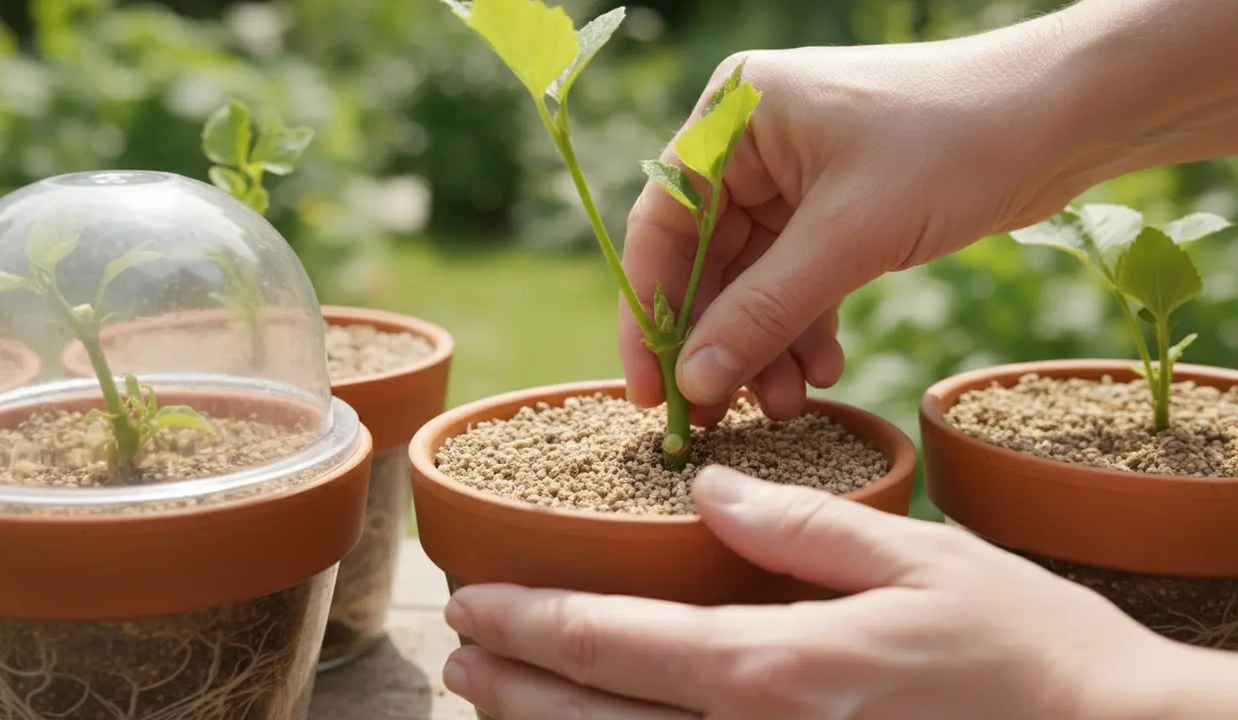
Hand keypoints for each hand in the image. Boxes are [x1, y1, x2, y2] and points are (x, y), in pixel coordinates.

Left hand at [440, 466, 1185, 719]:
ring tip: (497, 704)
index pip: (613, 642)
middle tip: (460, 659)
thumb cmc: (1027, 652)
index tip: (475, 603)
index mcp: (776, 669)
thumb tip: (712, 486)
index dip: (530, 622)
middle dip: (514, 690)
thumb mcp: (920, 559)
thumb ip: (802, 527)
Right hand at [616, 0, 1237, 422]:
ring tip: (789, 402)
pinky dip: (803, 327)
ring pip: (752, 281)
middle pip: (704, 262)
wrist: (1066, 117)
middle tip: (722, 416)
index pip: (661, 226)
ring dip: (766, 345)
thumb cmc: (954, 143)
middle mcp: (750, 144)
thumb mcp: (848, 237)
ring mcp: (792, 178)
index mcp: (733, 117)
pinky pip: (796, 281)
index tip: (653, 392)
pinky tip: (823, 369)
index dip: (650, 315)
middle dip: (721, 341)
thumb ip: (762, 313)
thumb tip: (694, 384)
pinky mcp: (834, 210)